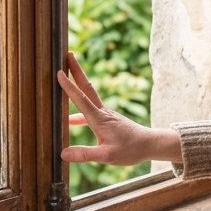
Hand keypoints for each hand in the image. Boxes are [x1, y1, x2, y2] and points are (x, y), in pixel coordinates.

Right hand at [57, 52, 181, 165]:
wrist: (150, 144)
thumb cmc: (131, 150)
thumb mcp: (107, 156)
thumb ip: (85, 154)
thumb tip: (63, 153)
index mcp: (100, 119)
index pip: (81, 100)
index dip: (69, 87)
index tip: (60, 72)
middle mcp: (102, 112)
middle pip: (86, 87)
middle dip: (76, 71)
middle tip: (68, 54)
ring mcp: (105, 114)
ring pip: (88, 96)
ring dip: (77, 84)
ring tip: (64, 75)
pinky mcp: (107, 119)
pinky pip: (89, 110)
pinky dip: (78, 111)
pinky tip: (69, 121)